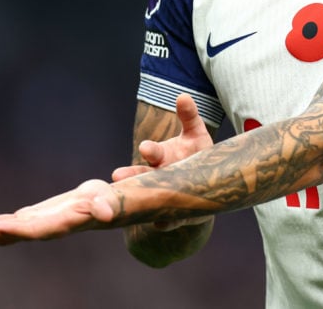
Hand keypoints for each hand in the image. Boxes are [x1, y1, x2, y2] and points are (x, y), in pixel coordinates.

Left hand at [0, 179, 120, 244]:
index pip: (32, 231)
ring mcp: (33, 226)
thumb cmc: (106, 201)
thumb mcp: (106, 200)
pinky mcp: (29, 218)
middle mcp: (42, 230)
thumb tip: (107, 213)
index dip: (12, 231)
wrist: (103, 204)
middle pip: (11, 235)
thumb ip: (104, 207)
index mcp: (57, 226)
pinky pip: (3, 222)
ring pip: (2, 232)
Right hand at [112, 94, 213, 230]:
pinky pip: (170, 219)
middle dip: (132, 174)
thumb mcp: (195, 134)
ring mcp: (166, 194)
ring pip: (150, 197)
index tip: (146, 148)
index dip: (150, 150)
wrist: (205, 182)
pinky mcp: (177, 214)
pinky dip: (165, 222)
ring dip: (139, 199)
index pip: (153, 151)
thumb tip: (183, 96)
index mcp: (162, 156)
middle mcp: (158, 175)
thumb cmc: (194, 154)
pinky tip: (161, 225)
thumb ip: (189, 116)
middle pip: (143, 175)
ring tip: (129, 205)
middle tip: (118, 175)